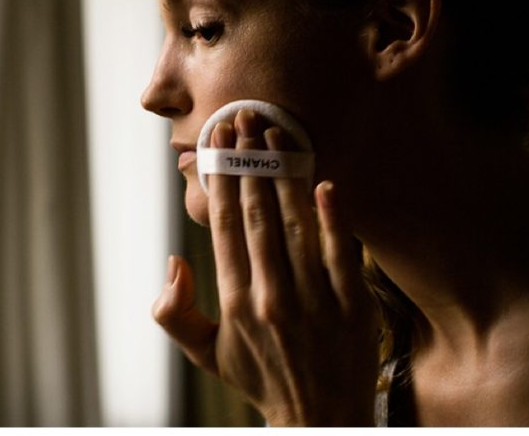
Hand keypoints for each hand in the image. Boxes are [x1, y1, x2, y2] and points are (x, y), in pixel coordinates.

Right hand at [152, 108, 378, 425]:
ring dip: (284, 176)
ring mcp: (315, 301)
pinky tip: (324, 182)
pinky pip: (341, 253)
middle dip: (248, 164)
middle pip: (257, 215)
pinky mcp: (353, 307)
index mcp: (235, 302)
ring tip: (275, 136)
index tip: (217, 145)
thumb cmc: (260, 378)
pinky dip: (333, 217)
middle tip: (244, 121)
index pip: (224, 226)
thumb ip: (174, 311)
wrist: (320, 418)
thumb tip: (175, 262)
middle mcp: (272, 296)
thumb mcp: (204, 352)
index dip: (220, 180)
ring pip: (296, 225)